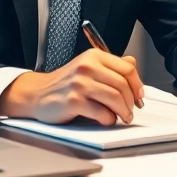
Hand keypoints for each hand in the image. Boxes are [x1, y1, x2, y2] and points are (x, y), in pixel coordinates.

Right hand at [0, 50, 144, 124]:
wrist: (37, 94)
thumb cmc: (65, 83)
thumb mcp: (88, 67)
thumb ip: (110, 66)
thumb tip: (133, 67)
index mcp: (94, 56)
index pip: (127, 69)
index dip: (137, 85)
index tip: (140, 96)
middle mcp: (87, 67)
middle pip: (122, 85)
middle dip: (131, 102)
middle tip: (131, 111)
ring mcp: (79, 84)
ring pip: (115, 98)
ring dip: (123, 112)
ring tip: (122, 117)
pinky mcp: (73, 101)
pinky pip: (102, 113)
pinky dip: (108, 119)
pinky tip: (105, 120)